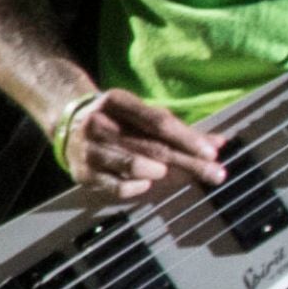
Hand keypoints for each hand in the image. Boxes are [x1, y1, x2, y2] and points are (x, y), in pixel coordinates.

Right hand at [62, 89, 226, 196]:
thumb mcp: (143, 115)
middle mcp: (100, 123)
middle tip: (215, 174)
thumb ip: (181, 130)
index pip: (158, 121)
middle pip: (152, 145)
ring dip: (158, 171)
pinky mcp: (82, 173)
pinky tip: (147, 184)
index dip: (187, 138)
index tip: (213, 152)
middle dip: (188, 162)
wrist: (66, 124)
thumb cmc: (118, 120)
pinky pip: (114, 185)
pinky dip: (134, 187)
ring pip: (131, 163)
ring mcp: (88, 148)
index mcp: (117, 101)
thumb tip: (220, 142)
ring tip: (170, 173)